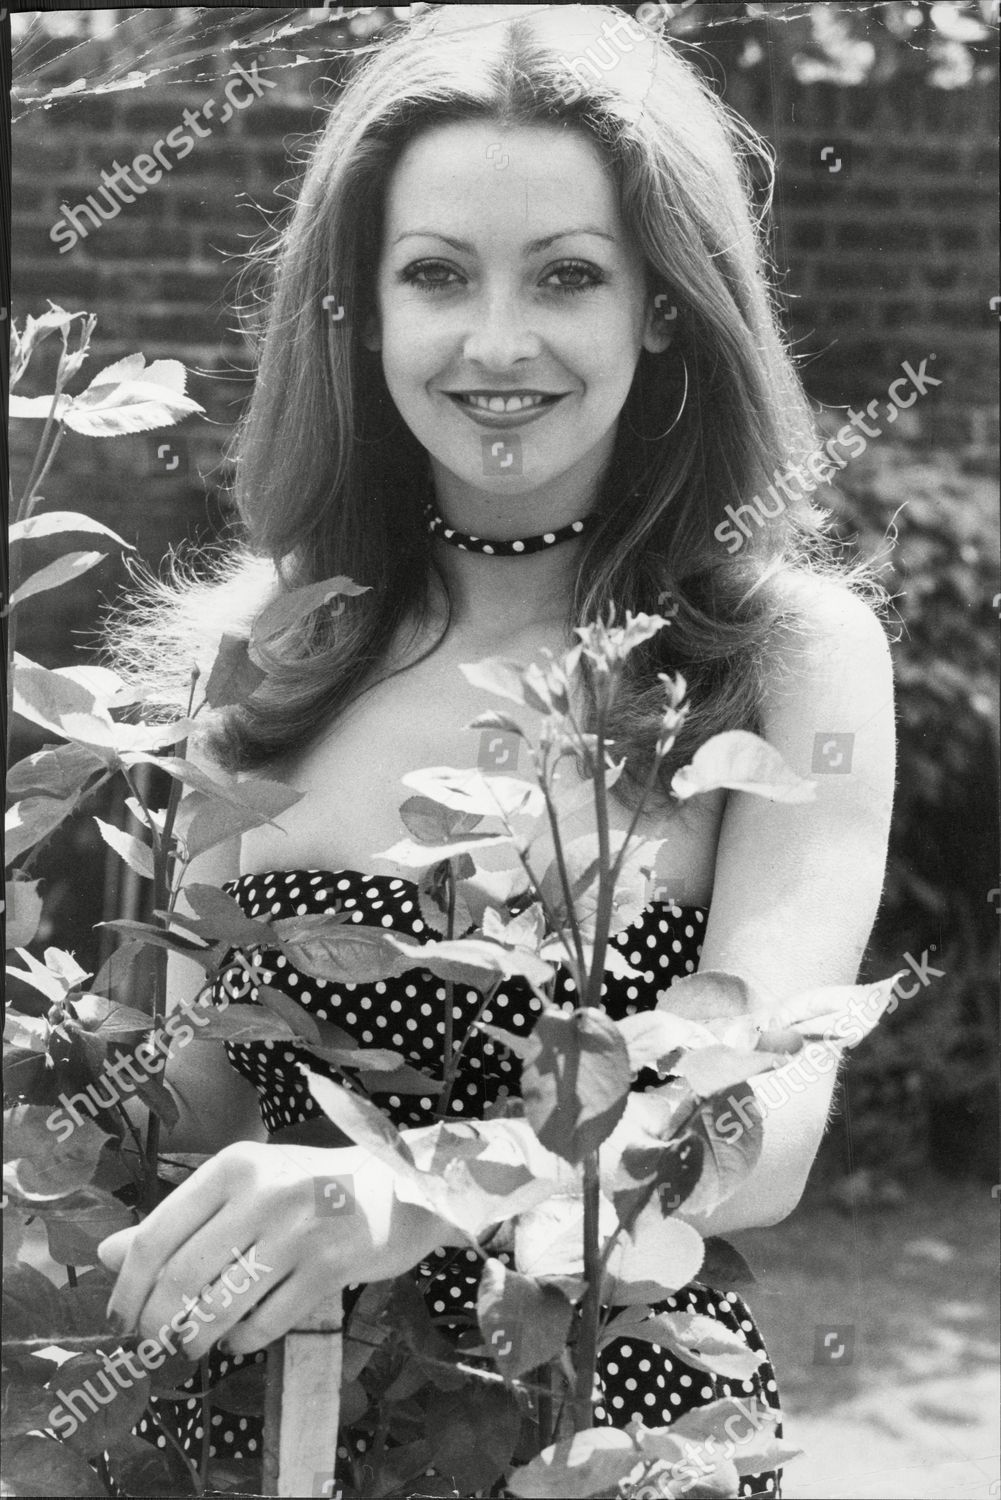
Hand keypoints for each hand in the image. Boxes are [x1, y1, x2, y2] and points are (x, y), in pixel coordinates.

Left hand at [97, 1141, 454, 1358]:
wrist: (396, 1188)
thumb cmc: (309, 1188)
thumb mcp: (244, 1188)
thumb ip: (180, 1219)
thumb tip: (108, 1255)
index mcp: (235, 1166)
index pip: (160, 1232)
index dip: (130, 1283)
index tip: (120, 1315)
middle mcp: (265, 1191)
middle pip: (185, 1274)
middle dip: (159, 1320)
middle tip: (154, 1340)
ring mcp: (300, 1229)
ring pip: (223, 1303)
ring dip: (197, 1337)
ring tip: (193, 1344)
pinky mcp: (331, 1266)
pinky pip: (267, 1321)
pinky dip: (242, 1340)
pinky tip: (238, 1339)